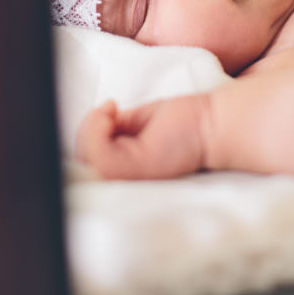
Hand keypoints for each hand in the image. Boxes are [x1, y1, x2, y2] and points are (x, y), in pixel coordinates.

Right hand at [75, 95, 212, 179]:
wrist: (212, 124)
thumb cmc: (180, 123)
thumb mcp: (136, 123)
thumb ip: (114, 130)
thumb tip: (93, 122)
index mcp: (125, 173)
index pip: (88, 168)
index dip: (86, 140)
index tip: (105, 116)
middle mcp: (124, 182)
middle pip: (81, 165)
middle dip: (87, 132)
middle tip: (108, 112)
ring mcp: (127, 178)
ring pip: (85, 159)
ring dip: (90, 127)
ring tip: (110, 111)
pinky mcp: (134, 169)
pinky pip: (98, 154)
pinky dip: (96, 127)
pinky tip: (112, 112)